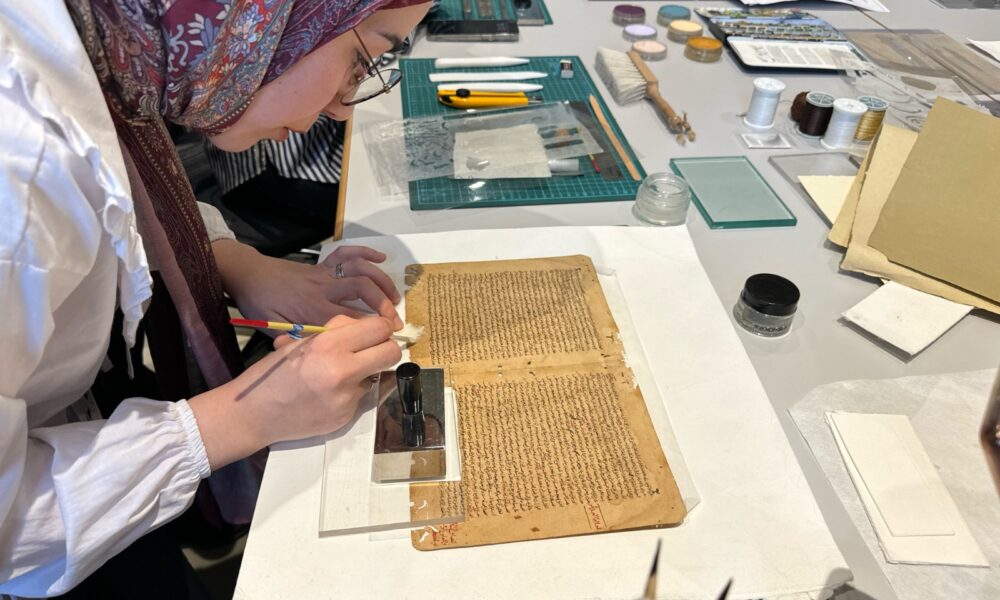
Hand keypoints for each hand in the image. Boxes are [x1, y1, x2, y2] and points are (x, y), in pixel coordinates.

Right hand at [188, 315, 401, 469]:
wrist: (253, 414)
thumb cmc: (273, 374)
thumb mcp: (301, 343)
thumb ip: (334, 333)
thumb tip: (363, 327)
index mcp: (329, 344)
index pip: (379, 328)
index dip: (380, 328)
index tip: (376, 332)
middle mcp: (342, 370)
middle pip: (391, 353)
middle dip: (385, 349)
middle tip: (372, 352)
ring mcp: (346, 397)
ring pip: (376, 376)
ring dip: (364, 374)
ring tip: (337, 377)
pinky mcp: (346, 417)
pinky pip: (360, 398)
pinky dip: (349, 394)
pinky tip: (327, 395)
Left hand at [213, 239, 402, 329]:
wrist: (248, 275)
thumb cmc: (260, 305)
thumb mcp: (274, 329)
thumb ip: (299, 340)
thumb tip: (320, 354)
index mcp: (313, 308)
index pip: (351, 318)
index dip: (372, 329)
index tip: (387, 340)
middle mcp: (324, 288)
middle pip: (363, 290)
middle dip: (384, 305)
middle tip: (395, 323)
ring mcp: (325, 273)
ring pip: (360, 270)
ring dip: (382, 282)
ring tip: (395, 298)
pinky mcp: (323, 264)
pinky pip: (347, 253)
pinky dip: (365, 252)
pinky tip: (381, 258)